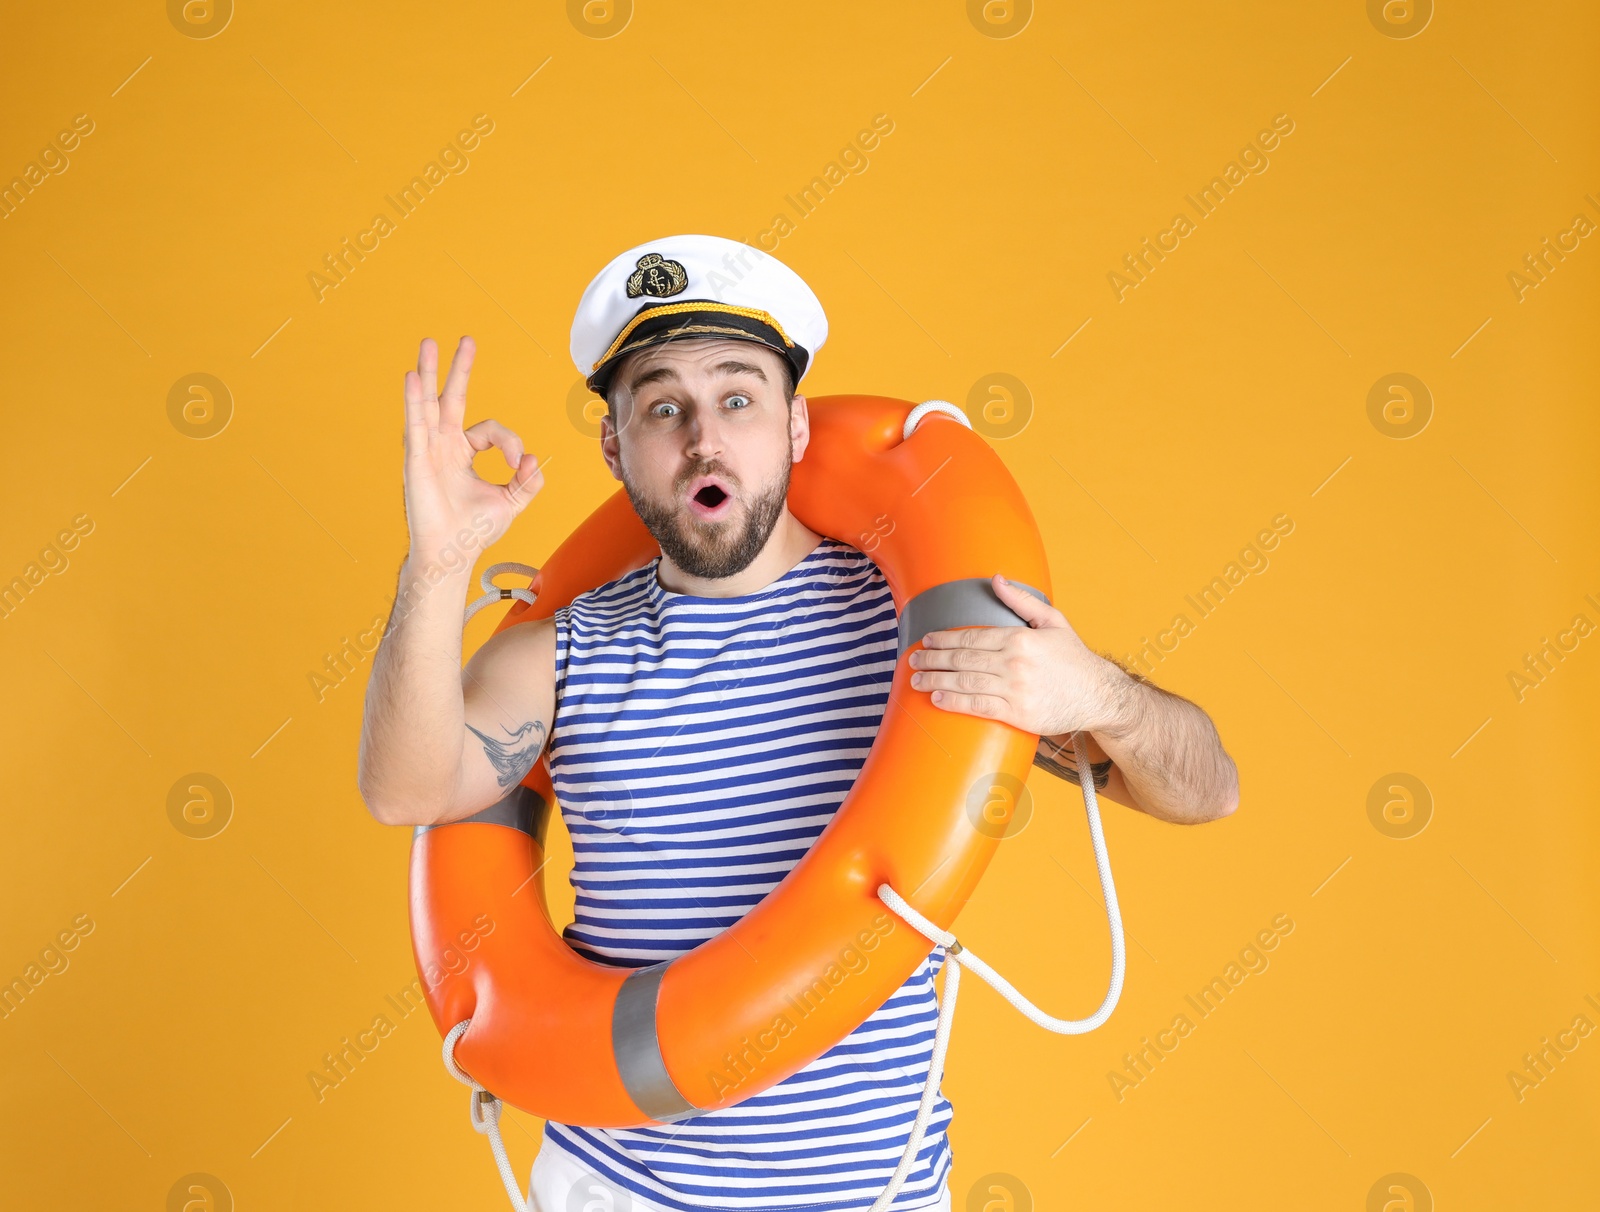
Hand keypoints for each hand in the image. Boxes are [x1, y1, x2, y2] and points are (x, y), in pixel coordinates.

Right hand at [402, 336, 542, 560]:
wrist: (452, 552)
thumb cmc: (475, 530)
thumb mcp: (511, 501)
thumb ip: (527, 481)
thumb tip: (533, 460)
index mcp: (463, 453)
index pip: (489, 430)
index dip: (509, 442)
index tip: (518, 464)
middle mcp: (444, 446)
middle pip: (451, 399)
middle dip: (458, 370)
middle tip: (467, 340)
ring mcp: (428, 450)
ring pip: (429, 404)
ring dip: (428, 372)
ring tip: (428, 343)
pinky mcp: (416, 459)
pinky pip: (415, 425)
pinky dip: (414, 401)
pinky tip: (412, 378)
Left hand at [906, 573, 1130, 737]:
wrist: (1098, 694)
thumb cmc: (1074, 658)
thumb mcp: (1053, 621)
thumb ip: (1021, 601)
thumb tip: (996, 579)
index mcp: (1019, 638)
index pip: (970, 636)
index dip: (944, 638)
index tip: (926, 640)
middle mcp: (1014, 663)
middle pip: (962, 659)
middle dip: (933, 659)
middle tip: (913, 661)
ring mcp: (1015, 689)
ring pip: (965, 682)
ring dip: (935, 680)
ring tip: (916, 680)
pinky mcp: (1018, 714)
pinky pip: (978, 707)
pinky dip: (954, 702)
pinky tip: (938, 698)